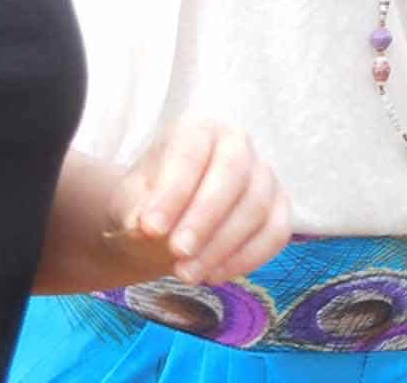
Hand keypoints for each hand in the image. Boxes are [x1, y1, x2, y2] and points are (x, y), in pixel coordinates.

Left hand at [104, 119, 291, 285]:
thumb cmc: (147, 203)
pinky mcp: (279, 208)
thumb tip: (143, 226)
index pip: (190, 154)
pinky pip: (276, 232)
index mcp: (197, 131)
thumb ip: (132, 209)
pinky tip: (215, 275)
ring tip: (186, 274)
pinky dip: (247, 258)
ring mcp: (264, 175)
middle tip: (177, 252)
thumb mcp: (127, 202)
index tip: (150, 229)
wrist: (167, 223)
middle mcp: (238, 144)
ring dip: (221, 245)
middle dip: (205, 217)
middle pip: (233, 173)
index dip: (173, 192)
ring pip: (256, 206)